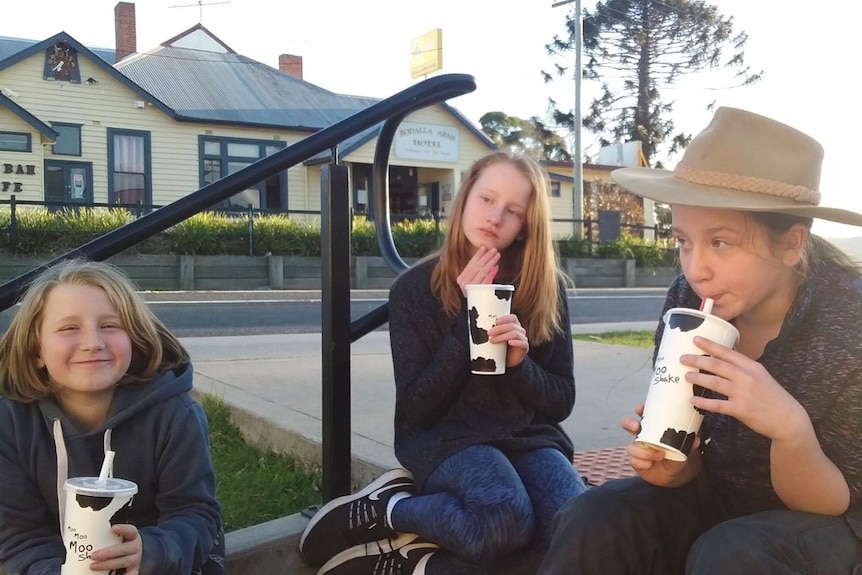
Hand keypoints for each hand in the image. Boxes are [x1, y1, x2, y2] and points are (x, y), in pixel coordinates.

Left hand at [88, 523, 142, 573]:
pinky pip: (129, 574)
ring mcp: (135, 559)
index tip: (113, 528)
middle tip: (93, 555)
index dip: (123, 529)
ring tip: (93, 566)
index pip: (130, 531)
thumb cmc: (122, 544)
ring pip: (123, 561)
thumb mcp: (120, 538)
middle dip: (108, 552)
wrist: (136, 554)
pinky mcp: (133, 570)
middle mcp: (135, 547)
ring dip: (107, 564)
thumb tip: (90, 536)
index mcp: (132, 536)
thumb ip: (110, 536)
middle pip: (124, 549)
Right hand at [456, 246, 499, 295]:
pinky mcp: (477, 291)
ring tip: (497, 255)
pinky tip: (495, 267)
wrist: (475, 312)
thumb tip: (490, 261)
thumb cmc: (476, 295)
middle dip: (486, 256)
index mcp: (461, 278)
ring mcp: (469, 287)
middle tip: (494, 250)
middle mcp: (463, 282)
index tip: (484, 247)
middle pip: (477, 266)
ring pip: (482, 271)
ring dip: (490, 262)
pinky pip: (485, 279)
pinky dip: (490, 272)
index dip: (478, 255)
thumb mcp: (475, 283)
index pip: (471, 264)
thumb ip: (480, 273)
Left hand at [488, 313, 528, 366]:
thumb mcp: (494, 337)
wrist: (506, 361)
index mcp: (513, 325)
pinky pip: (523, 343)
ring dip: (503, 336)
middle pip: (512, 326)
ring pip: (515, 334)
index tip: (495, 322)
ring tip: (493, 340)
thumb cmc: (499, 347)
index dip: (504, 318)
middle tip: (489, 333)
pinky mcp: (524, 347)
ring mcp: (523, 338)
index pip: (512, 318)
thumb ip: (491, 331)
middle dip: (499, 328)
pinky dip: (516, 342)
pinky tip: (509, 342)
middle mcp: (519, 330)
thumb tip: (478, 326)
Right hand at [622, 404, 699, 486]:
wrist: (677, 473)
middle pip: (629, 425)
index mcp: (654, 427)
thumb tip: (695, 440)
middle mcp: (643, 436)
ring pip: (632, 446)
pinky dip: (643, 462)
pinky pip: (634, 461)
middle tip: (636, 427)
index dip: (640, 410)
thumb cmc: (680, 453)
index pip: (644, 415)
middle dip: (629, 423)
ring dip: (644, 451)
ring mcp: (638, 449)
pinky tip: (650, 464)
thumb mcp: (686, 445)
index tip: (640, 408)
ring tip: (659, 455)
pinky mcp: (637, 462)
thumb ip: (690, 441)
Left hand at [682, 336, 809, 441]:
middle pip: (717, 365)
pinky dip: (704, 402)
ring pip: (715, 382)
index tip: (695, 339)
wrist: (788, 418)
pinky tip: (693, 400)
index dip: (710, 345)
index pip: (728, 352)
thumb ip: (742, 368)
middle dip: (698, 360)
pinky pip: (718, 405)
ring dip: (698, 379)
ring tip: (686, 376)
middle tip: (683, 358)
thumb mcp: (760, 376)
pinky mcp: (741, 409)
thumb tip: (721, 360)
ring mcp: (744, 393)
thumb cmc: (772, 396)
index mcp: (752, 367)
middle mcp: (747, 377)